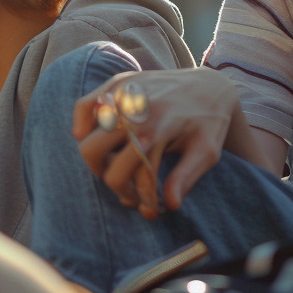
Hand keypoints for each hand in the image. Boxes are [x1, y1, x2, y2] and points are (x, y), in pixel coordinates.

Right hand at [72, 68, 244, 217]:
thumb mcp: (206, 152)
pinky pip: (84, 106)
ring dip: (97, 158)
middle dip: (109, 180)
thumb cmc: (209, 123)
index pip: (127, 176)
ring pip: (87, 136)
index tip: (149, 210)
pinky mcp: (117, 83)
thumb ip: (186, 177)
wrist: (212, 85)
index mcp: (155, 131)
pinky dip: (81, 124)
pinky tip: (89, 137)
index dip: (138, 199)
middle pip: (95, 155)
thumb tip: (170, 204)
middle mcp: (133, 112)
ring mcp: (122, 95)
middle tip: (127, 189)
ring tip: (114, 166)